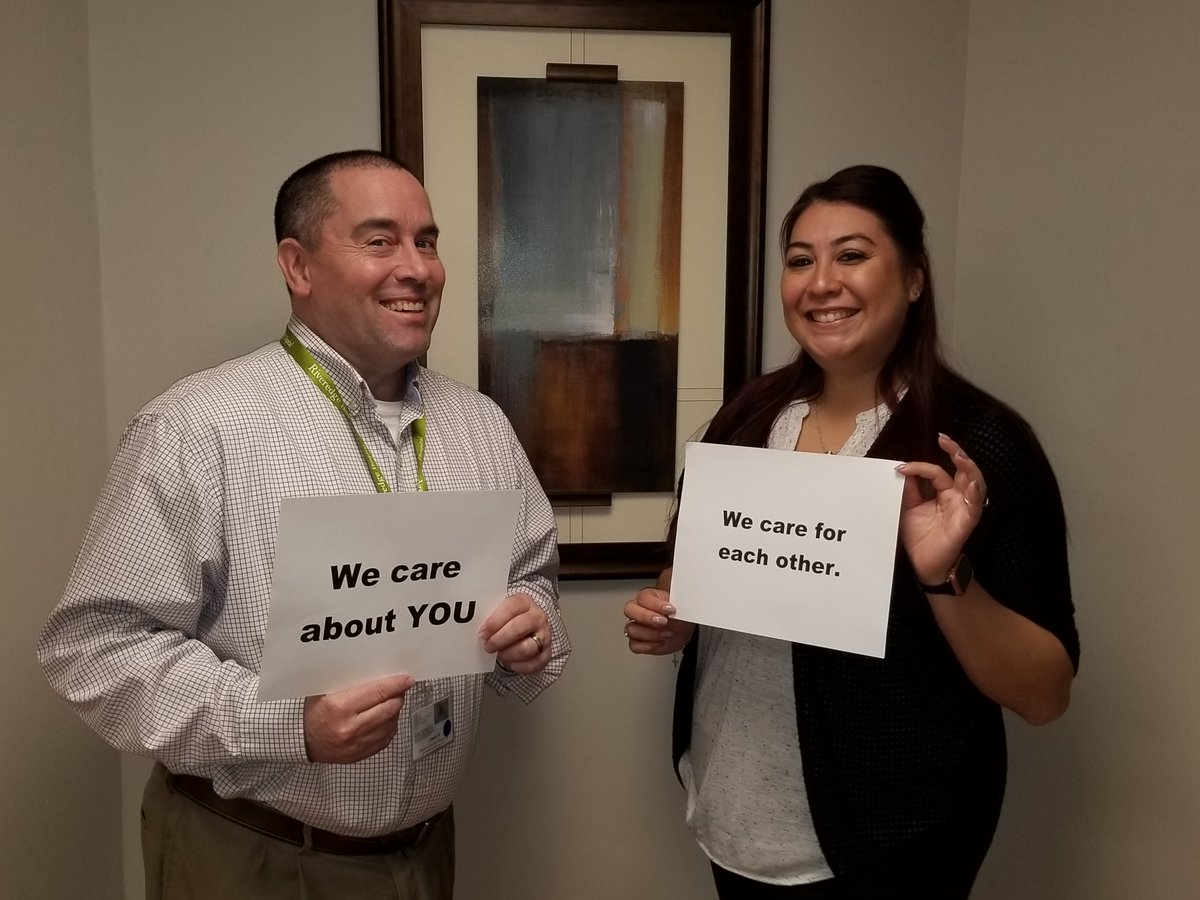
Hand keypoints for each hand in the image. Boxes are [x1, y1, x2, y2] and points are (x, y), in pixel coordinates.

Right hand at [303, 674, 414, 763]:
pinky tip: (385, 718)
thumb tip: (379, 673)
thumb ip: (352, 682)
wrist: (302, 741)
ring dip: (395, 711)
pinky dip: (389, 726)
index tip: (407, 679)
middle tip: (399, 688)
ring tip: (391, 702)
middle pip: (389, 708)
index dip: (396, 684)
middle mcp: (350, 727)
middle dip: (398, 696)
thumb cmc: (313, 713)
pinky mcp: (360, 755)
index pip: (378, 692)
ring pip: (390, 724)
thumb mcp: (326, 691)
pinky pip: (385, 739)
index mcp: (340, 706)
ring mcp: (356, 744)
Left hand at [479, 593, 550, 673]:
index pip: (511, 608)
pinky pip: (533, 664)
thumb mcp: (501, 610)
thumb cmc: (510, 619)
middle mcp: (537, 617)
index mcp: (524, 602)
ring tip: (498, 653)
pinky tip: (510, 662)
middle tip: (487, 646)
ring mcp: (544, 636)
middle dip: (499, 640)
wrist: (530, 626)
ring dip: (507, 654)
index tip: (482, 632)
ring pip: (526, 649)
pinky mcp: (546, 653)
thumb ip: (491, 616)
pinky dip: (519, 666)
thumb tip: (474, 627)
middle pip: (518, 628)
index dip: (495, 621)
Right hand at [623, 587, 694, 655]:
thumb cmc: (679, 616)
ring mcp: (637, 627)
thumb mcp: (680, 605)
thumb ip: (676, 601)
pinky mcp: (638, 642)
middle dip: (647, 617)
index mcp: (648, 597)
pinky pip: (634, 645)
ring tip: (666, 633)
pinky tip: (660, 642)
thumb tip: (681, 601)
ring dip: (651, 633)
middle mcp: (639, 610)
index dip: (655, 604)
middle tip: (663, 622)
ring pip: (631, 629)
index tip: (670, 609)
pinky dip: (647, 646)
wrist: (683, 631)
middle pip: (630, 610)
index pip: (642, 597)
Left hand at [895, 432, 987, 583]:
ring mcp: (963, 509)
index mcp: (943, 493)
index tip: (901, 468)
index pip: (936, 472)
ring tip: (960, 456)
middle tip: (944, 440)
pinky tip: (970, 483)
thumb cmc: (918, 537)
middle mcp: (956, 498)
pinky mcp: (966, 523)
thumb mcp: (907, 508)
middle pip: (962, 470)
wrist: (922, 565)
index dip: (920, 467)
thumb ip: (908, 489)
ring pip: (974, 483)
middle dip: (956, 452)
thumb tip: (901, 469)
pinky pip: (974, 507)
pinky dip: (974, 494)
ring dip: (969, 468)